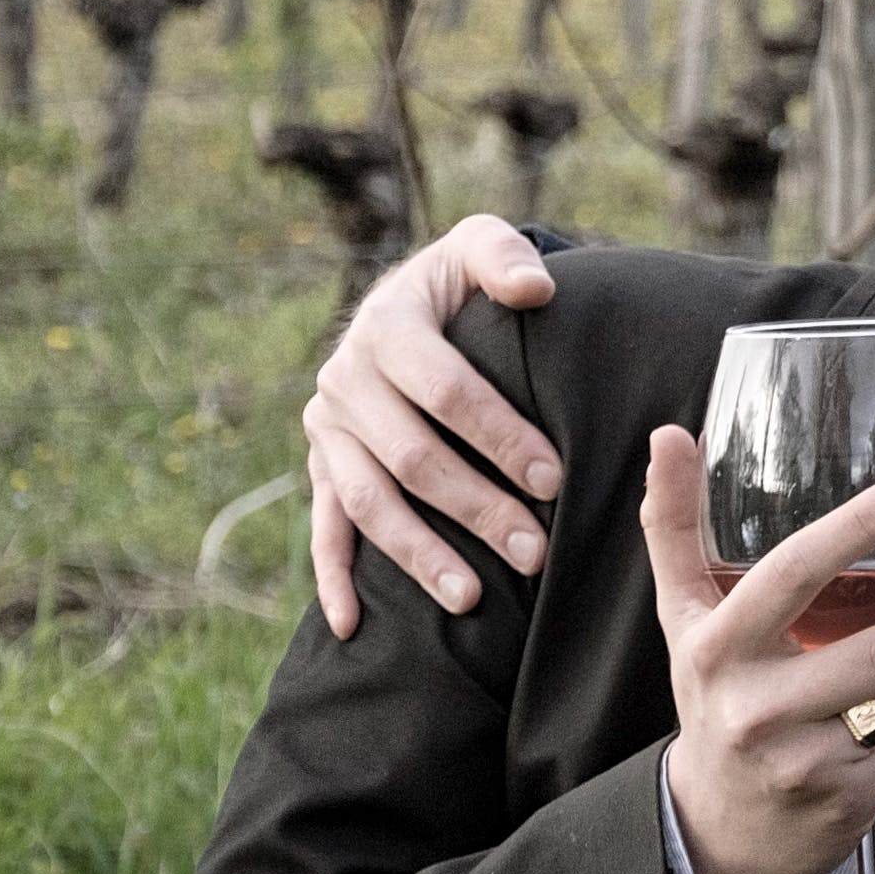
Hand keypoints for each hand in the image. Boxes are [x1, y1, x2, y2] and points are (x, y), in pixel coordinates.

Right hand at [305, 214, 562, 633]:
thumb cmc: (461, 284)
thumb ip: (504, 258)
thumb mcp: (479, 247)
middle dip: (476, 507)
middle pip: (412, 457)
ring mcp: (328, 429)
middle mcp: (345, 380)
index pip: (446, 391)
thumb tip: (534, 289)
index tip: (553, 477)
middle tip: (535, 550)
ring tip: (473, 598)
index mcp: (386, 326)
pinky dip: (333, 579)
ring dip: (418, 554)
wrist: (408, 301)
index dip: (499, 435)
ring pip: (369, 503)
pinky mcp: (321, 467)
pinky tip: (354, 626)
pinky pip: (323, 529)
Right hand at [636, 429, 874, 873]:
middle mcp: (757, 706)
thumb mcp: (685, 618)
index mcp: (720, 648)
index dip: (856, 526)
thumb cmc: (713, 700)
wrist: (713, 828)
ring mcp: (802, 760)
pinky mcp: (843, 803)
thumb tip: (670, 435)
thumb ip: (676, 528)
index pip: (792, 573)